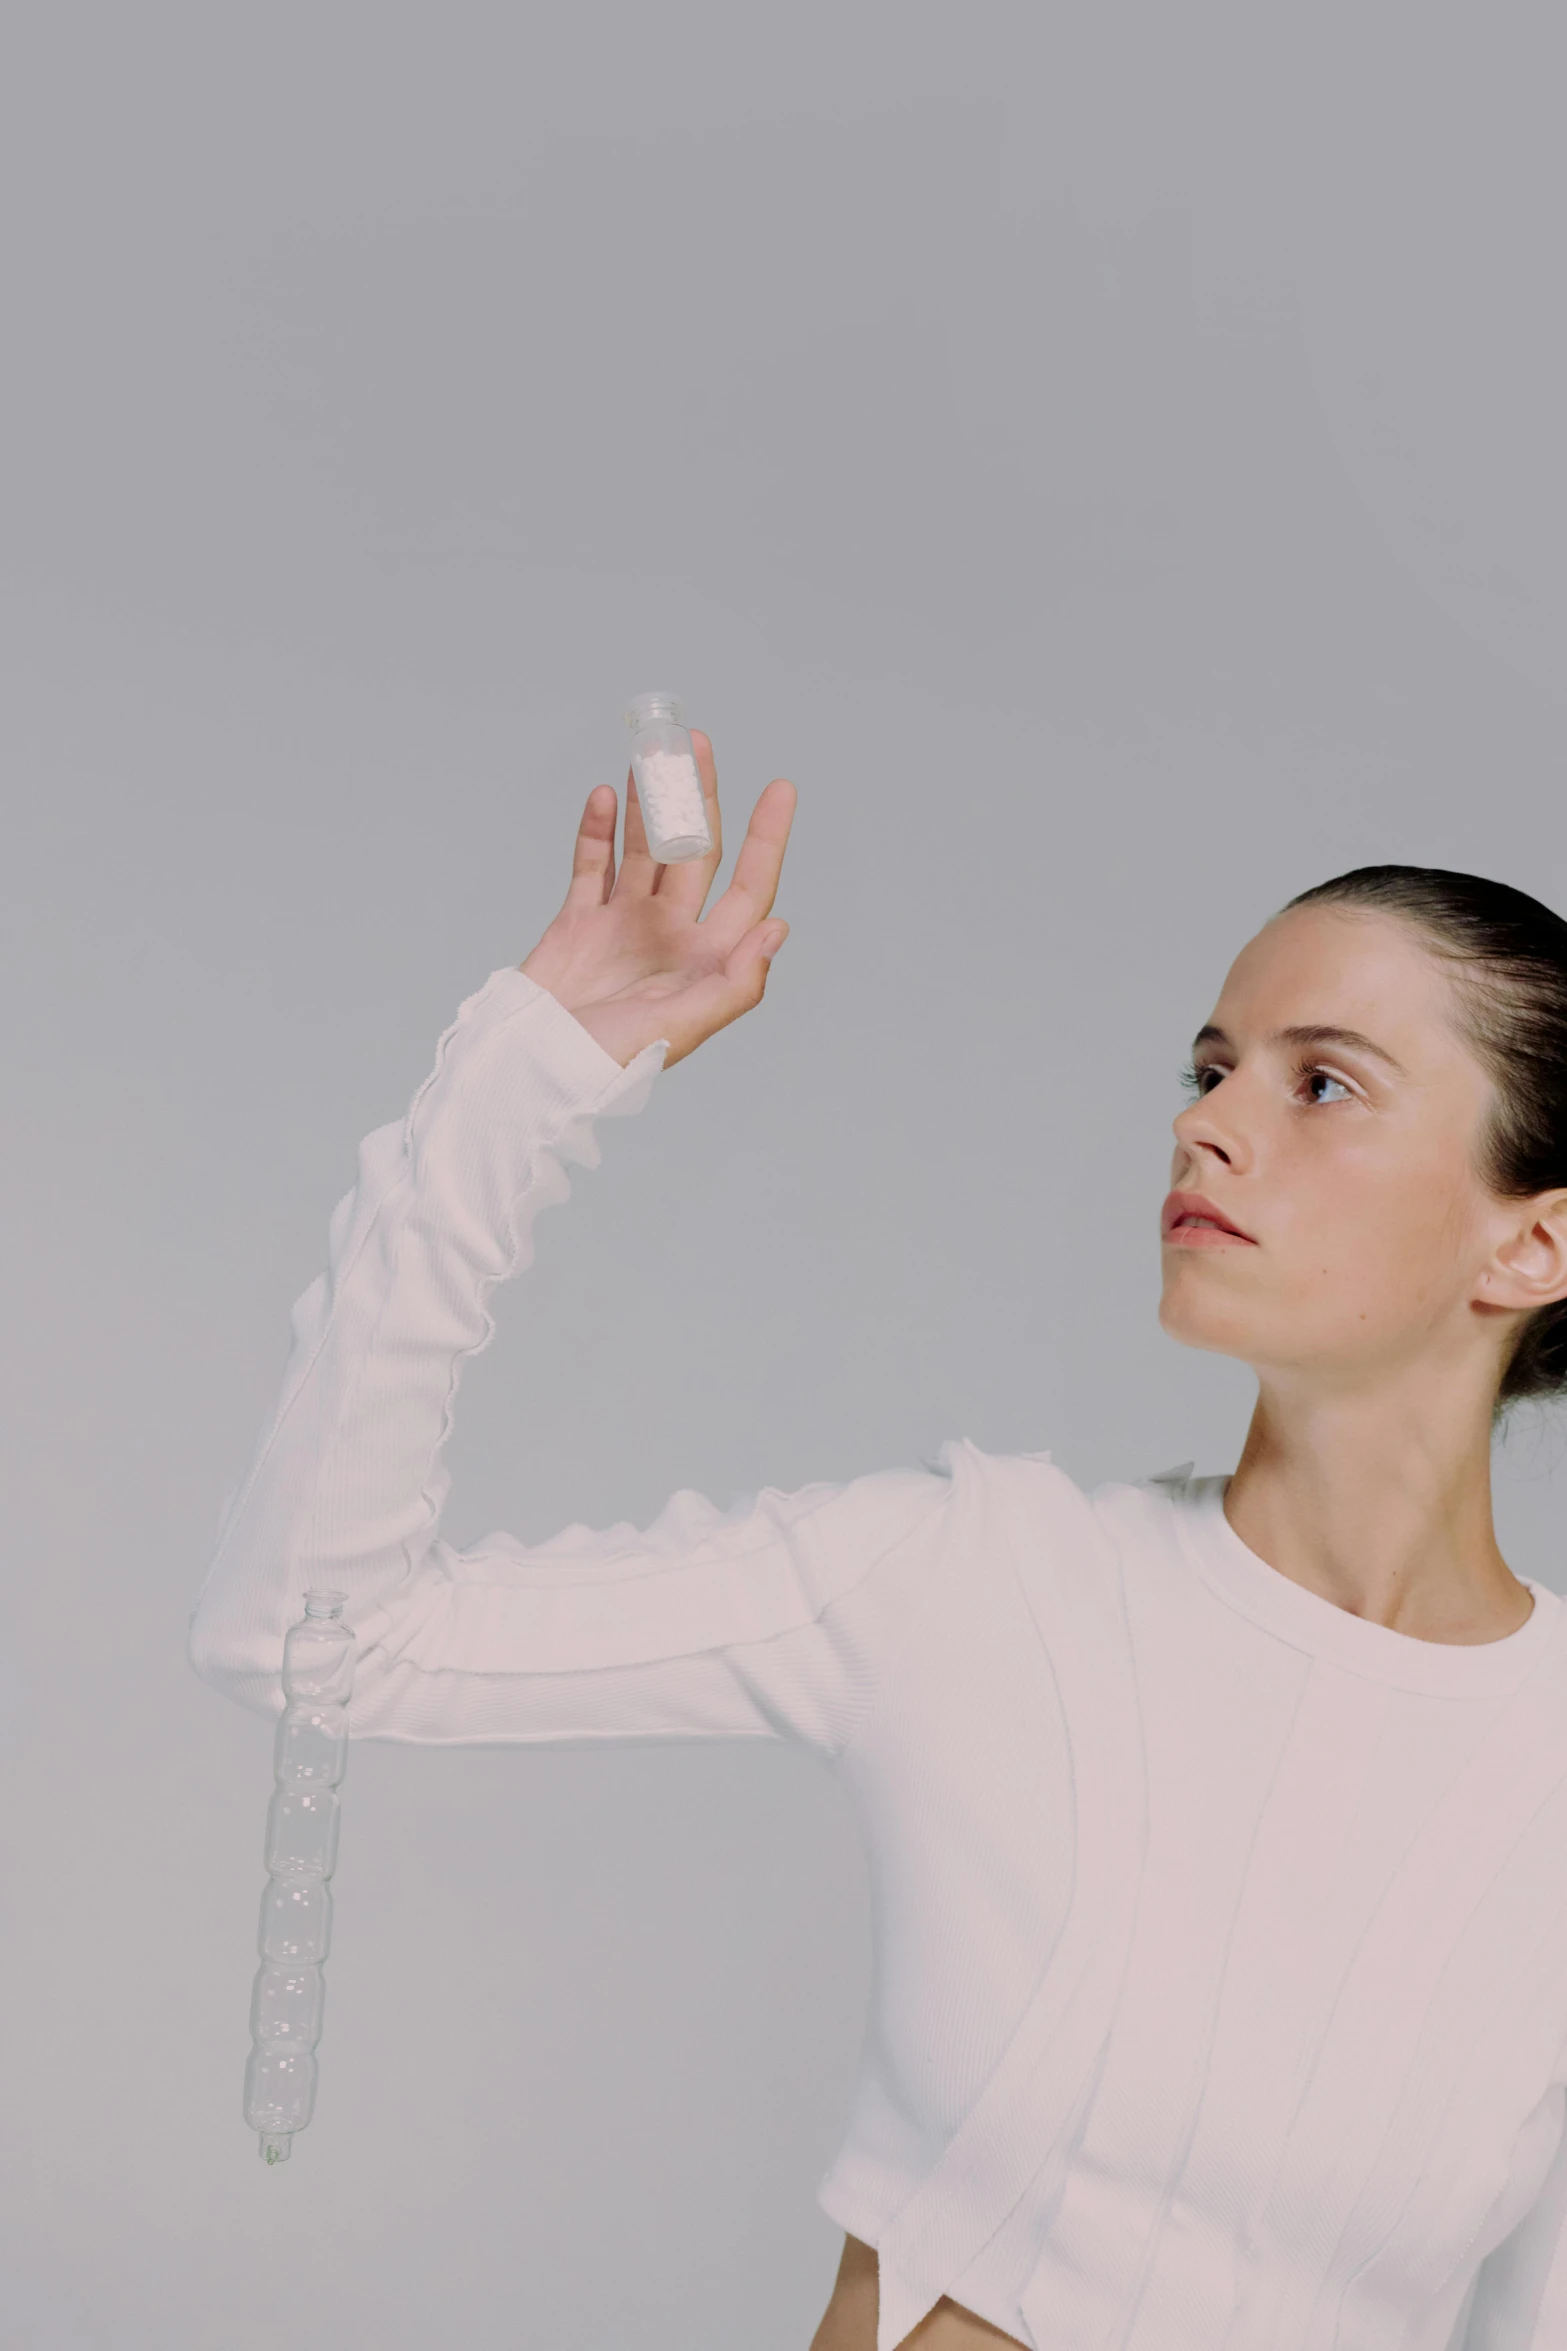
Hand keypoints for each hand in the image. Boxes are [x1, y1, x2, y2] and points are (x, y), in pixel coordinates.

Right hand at [518, 730, 794, 1070]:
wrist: (534, 1066)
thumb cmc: (611, 1059)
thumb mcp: (685, 1026)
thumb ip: (737, 983)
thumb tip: (778, 928)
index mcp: (705, 959)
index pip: (748, 889)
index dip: (767, 840)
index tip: (780, 788)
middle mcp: (670, 935)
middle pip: (694, 854)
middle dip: (698, 799)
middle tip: (696, 745)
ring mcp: (624, 925)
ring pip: (644, 849)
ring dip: (649, 804)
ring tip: (652, 755)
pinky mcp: (579, 922)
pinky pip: (592, 865)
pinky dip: (597, 830)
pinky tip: (606, 796)